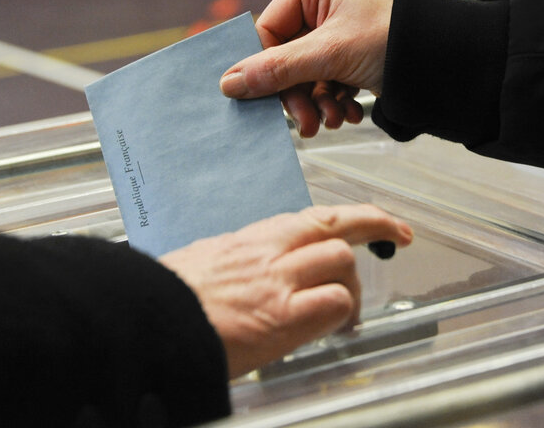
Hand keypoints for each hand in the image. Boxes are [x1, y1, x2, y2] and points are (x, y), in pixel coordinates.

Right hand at [159, 204, 412, 377]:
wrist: (147, 321)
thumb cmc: (171, 295)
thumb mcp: (209, 258)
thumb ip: (245, 255)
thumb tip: (264, 263)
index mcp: (254, 238)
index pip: (319, 217)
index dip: (362, 216)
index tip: (388, 222)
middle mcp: (269, 252)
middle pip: (339, 231)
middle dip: (371, 237)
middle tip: (395, 242)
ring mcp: (277, 282)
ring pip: (341, 263)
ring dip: (349, 287)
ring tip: (339, 311)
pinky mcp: (281, 317)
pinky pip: (333, 302)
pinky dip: (340, 313)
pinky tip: (329, 327)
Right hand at [219, 0, 393, 137]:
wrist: (449, 64)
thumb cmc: (394, 42)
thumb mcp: (330, 55)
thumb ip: (277, 70)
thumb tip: (228, 83)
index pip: (270, 29)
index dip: (266, 67)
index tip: (263, 100)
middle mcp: (325, 4)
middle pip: (287, 57)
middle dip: (298, 95)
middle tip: (306, 124)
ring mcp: (339, 31)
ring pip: (307, 75)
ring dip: (317, 104)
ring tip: (334, 121)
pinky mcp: (353, 56)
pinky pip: (327, 82)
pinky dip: (335, 102)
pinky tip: (349, 113)